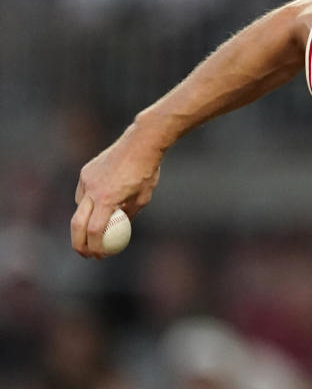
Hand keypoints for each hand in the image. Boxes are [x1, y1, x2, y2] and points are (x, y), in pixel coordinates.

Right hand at [71, 122, 163, 257]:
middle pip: (77, 224)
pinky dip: (87, 201)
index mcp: (108, 199)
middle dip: (78, 243)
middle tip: (86, 254)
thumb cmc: (147, 171)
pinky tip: (99, 203)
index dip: (95, 247)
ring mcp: (86, 180)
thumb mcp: (143, 198)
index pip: (95, 231)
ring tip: (97, 226)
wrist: (141, 143)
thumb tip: (120, 230)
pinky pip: (82, 192)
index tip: (99, 256)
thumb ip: (129, 214)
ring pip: (79, 207)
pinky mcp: (85, 172)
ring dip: (84, 221)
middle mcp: (92, 190)